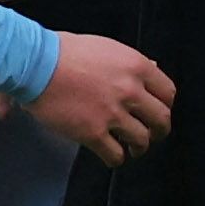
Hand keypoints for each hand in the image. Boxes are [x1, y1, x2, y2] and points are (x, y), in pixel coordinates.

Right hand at [27, 32, 175, 168]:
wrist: (36, 64)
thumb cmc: (64, 51)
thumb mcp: (105, 47)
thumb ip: (130, 61)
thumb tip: (152, 66)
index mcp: (136, 66)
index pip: (168, 92)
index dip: (164, 105)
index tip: (157, 111)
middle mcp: (130, 91)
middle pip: (161, 119)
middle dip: (158, 130)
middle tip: (151, 133)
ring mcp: (113, 114)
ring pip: (142, 140)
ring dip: (138, 147)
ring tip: (131, 148)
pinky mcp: (94, 133)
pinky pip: (116, 155)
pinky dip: (116, 158)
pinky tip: (111, 155)